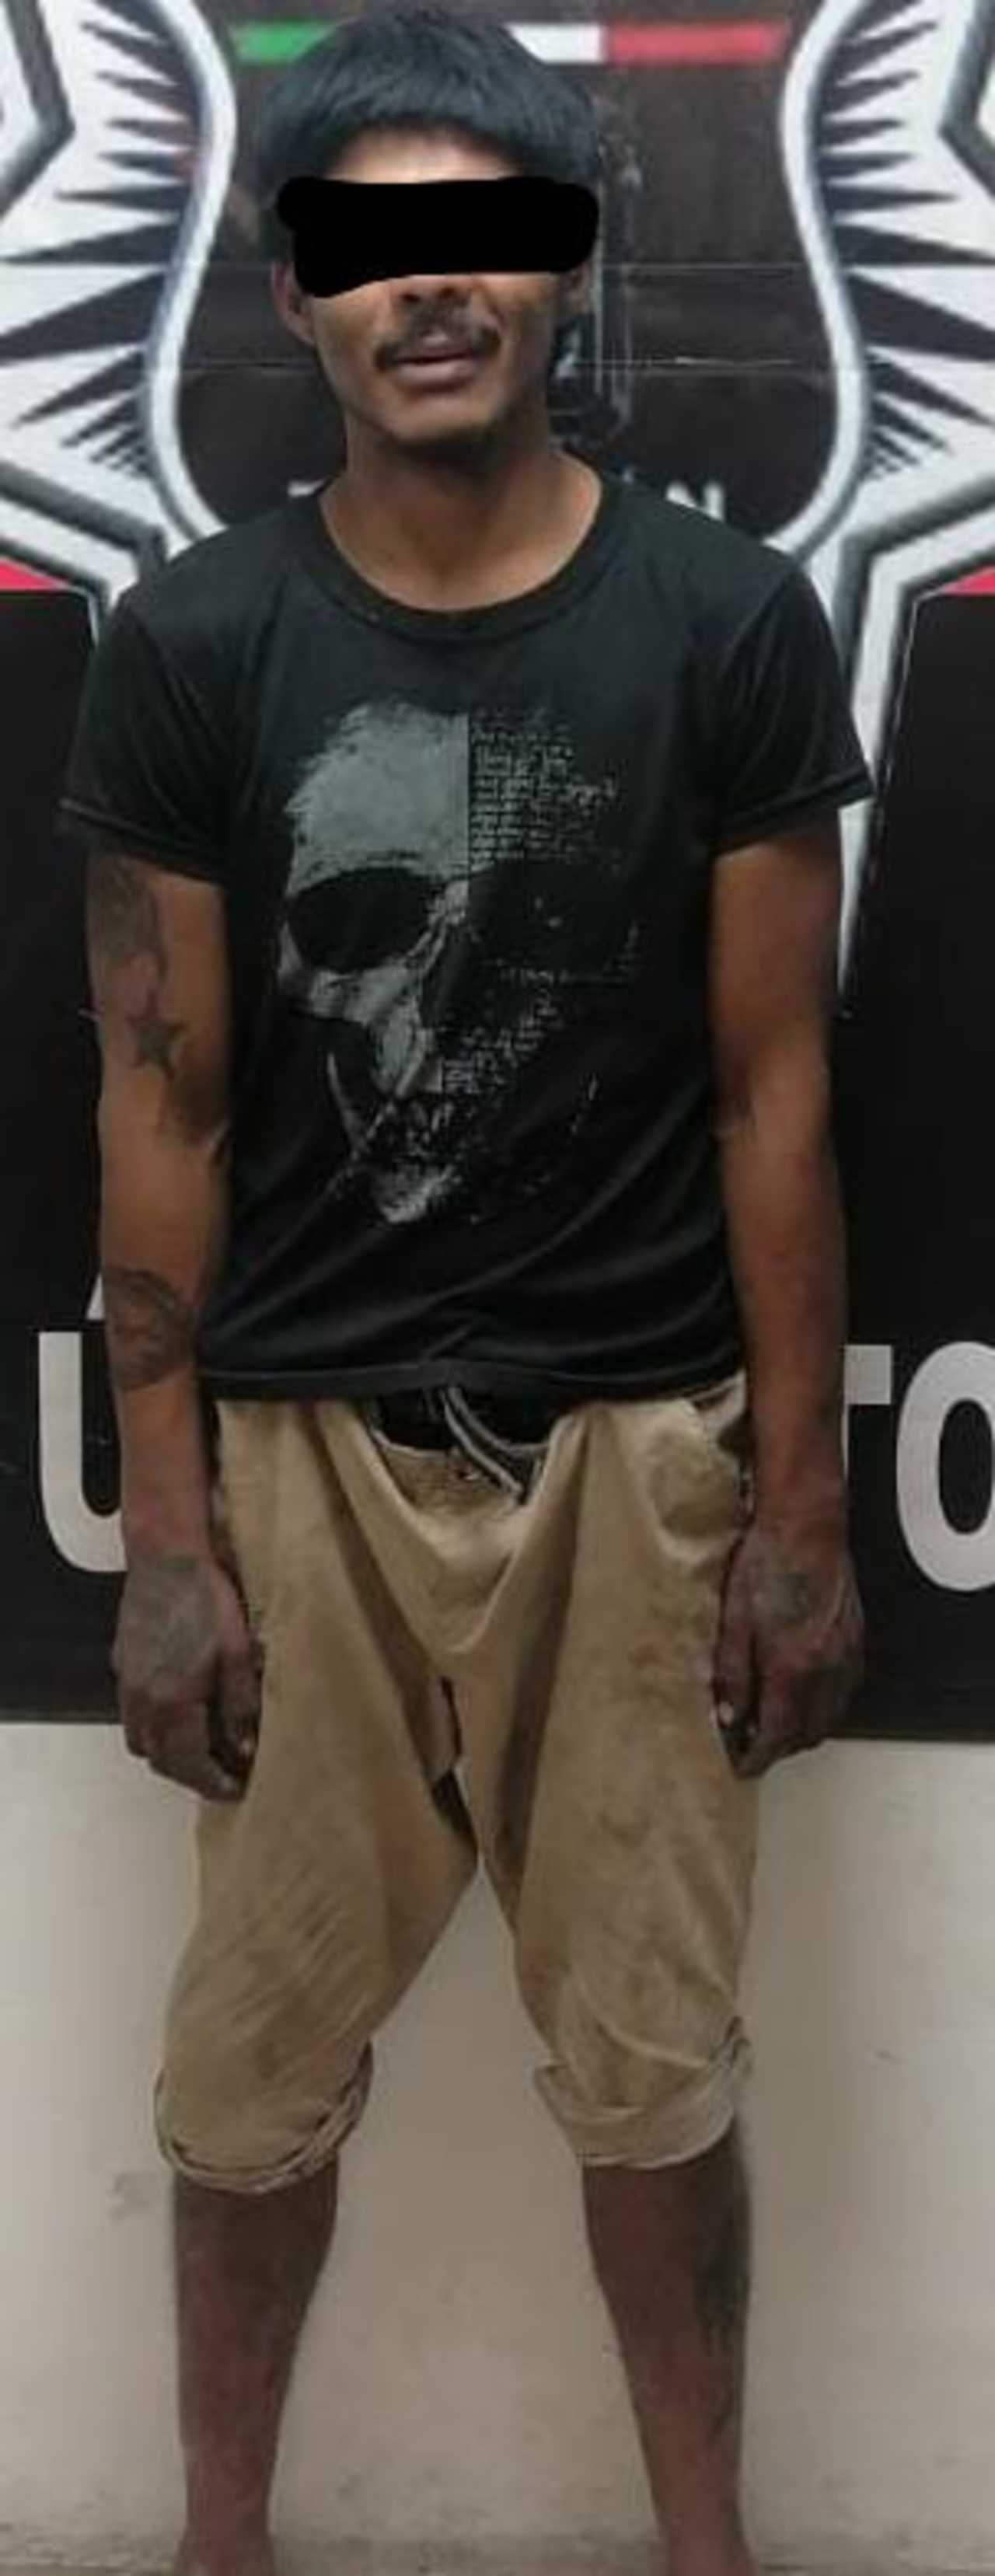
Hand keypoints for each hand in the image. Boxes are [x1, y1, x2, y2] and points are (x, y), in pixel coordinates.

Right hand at [112, 1551, 262, 1799]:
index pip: (190, 1764)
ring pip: (142, 1741)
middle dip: (192, 1774)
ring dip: (170, 1754)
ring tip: (204, 1747)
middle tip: (225, 1773)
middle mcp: (143, 1700)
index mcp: (173, 1701)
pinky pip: (134, 1714)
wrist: (167, 1558)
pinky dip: (156, 1727)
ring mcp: (128, 1683)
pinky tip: (183, 1713)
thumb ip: (239, 1706)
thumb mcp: (239, 1654)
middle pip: (161, 1760)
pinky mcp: (123, 1666)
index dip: (214, 1783)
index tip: (236, 1788)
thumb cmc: (205, 1598)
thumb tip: (244, 1747)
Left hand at [713, 1521, 863, 1778]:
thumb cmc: (765, 1563)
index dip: (758, 1757)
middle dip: (781, 1747)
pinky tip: (804, 1692)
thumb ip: (731, 1672)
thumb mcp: (733, 1619)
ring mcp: (847, 1655)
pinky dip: (825, 1705)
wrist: (807, 1525)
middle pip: (808, 1732)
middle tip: (753, 1743)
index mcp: (791, 1665)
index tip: (743, 1767)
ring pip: (831, 1716)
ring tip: (776, 1720)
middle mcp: (826, 1667)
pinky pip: (845, 1691)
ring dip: (804, 1729)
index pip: (777, 1733)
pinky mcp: (857, 1640)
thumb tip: (728, 1716)